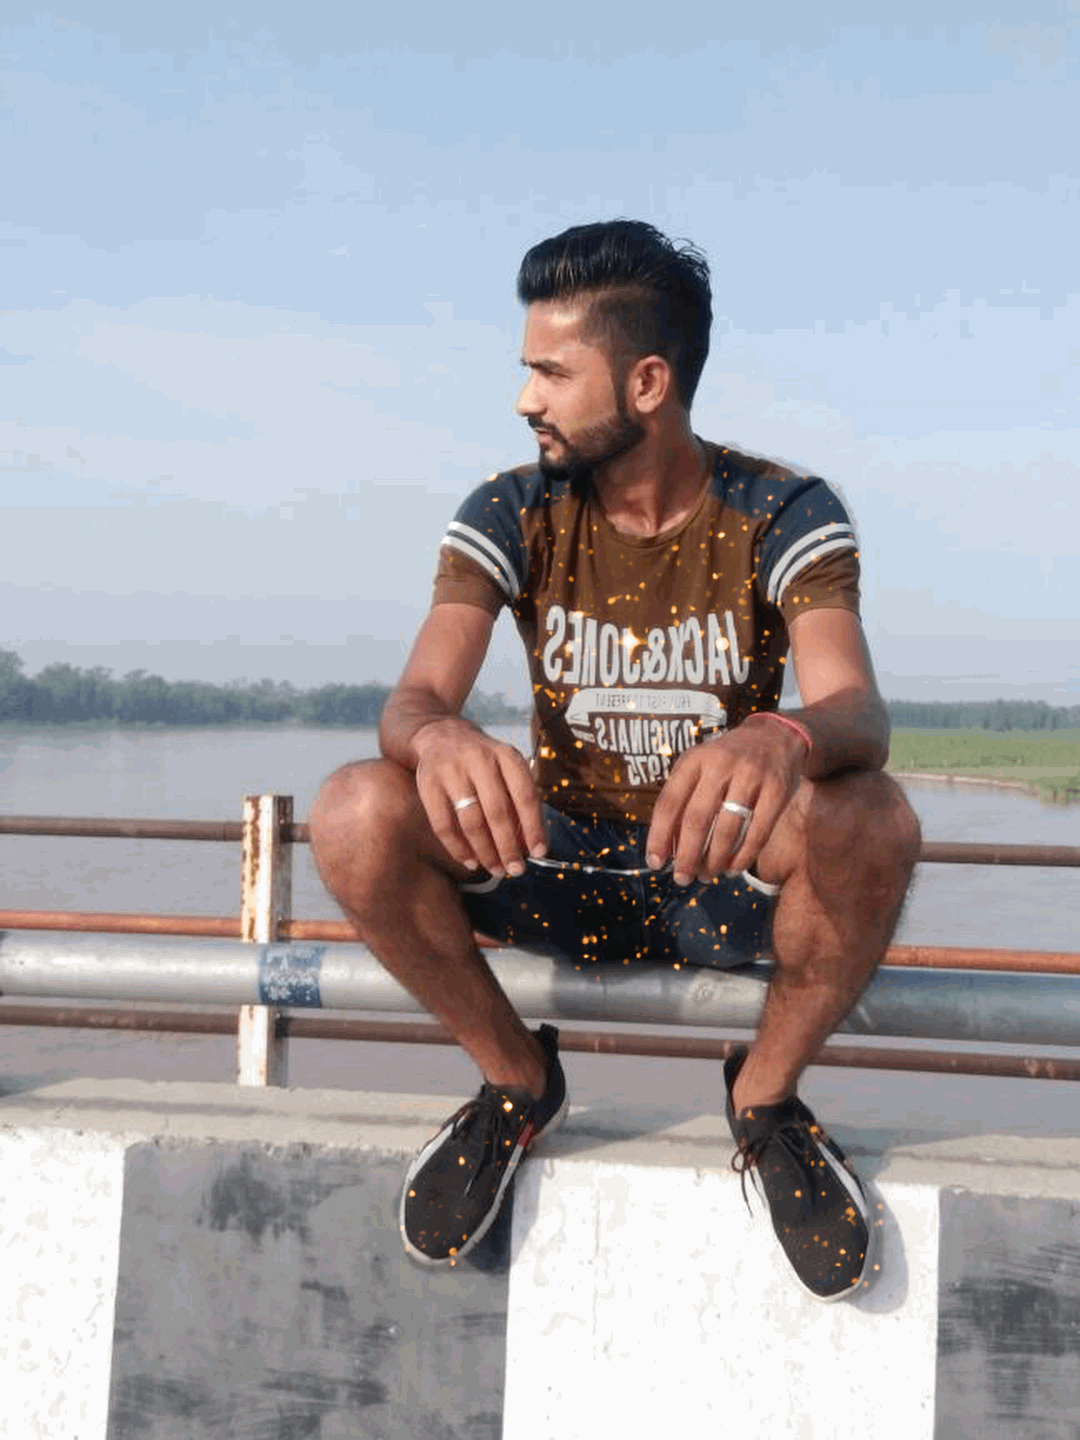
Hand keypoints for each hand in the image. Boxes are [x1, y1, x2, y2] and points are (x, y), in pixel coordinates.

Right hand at [413, 716, 546, 876]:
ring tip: (496, 869)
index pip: (525, 795)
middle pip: (498, 811)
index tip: (539, 851)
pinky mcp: (428, 784)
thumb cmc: (482, 761)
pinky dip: (458, 848)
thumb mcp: (505, 767)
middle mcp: (480, 760)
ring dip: (485, 851)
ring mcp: (451, 771)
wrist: (440, 735)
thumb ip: (518, 800)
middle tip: (515, 869)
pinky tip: (470, 861)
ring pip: (471, 821)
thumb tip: (530, 846)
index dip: (533, 827)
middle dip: (508, 846)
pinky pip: (444, 824)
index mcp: (506, 755)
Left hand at [646, 718, 807, 884]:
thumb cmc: (728, 759)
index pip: (669, 802)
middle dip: (687, 855)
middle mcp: (720, 765)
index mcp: (694, 760)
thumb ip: (683, 797)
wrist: (776, 736)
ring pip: (727, 829)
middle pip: (697, 819)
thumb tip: (666, 846)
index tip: (655, 862)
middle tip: (682, 878)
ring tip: (707, 876)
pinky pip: (758, 831)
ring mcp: (751, 776)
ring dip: (714, 859)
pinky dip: (743, 855)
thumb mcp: (700, 764)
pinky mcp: (776, 790)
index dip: (659, 835)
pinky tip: (732, 868)